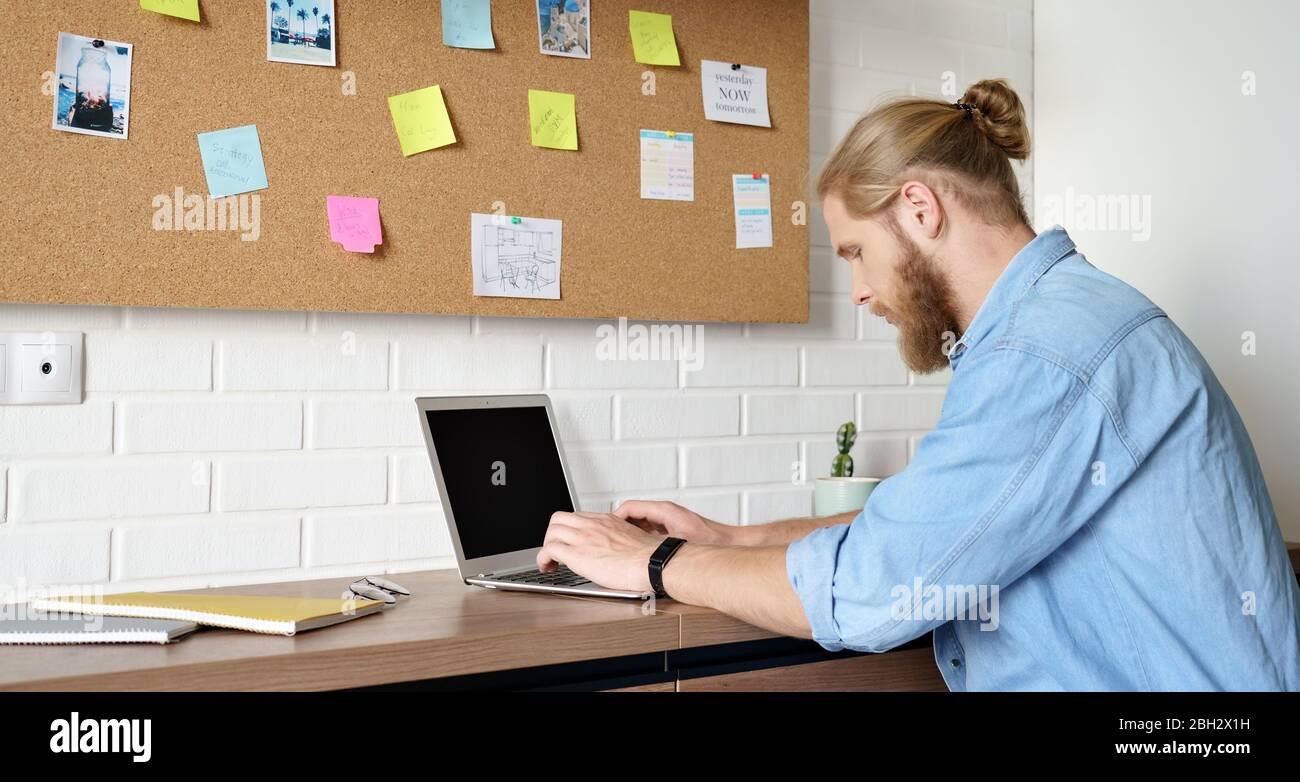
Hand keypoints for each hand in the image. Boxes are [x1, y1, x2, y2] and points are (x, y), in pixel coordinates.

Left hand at [537, 511, 663, 591]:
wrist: (652, 562)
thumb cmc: (648, 557)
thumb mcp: (633, 538)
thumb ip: (619, 538)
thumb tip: (618, 549)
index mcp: (606, 521)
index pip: (577, 517)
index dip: (569, 530)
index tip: (571, 541)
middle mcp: (591, 525)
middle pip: (558, 519)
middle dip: (554, 535)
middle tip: (558, 550)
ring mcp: (582, 537)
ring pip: (551, 532)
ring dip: (547, 547)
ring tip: (551, 562)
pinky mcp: (576, 554)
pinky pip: (548, 550)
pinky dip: (544, 559)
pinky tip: (549, 568)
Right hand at [613, 500, 734, 544]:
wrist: (727, 542)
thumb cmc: (709, 539)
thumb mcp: (677, 539)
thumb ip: (654, 539)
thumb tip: (635, 542)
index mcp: (663, 510)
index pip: (629, 507)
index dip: (614, 518)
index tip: (605, 529)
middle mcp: (664, 513)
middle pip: (632, 514)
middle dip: (619, 526)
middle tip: (608, 539)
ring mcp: (667, 521)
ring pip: (639, 523)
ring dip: (628, 533)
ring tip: (618, 546)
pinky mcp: (671, 530)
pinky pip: (648, 531)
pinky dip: (639, 538)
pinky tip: (636, 552)